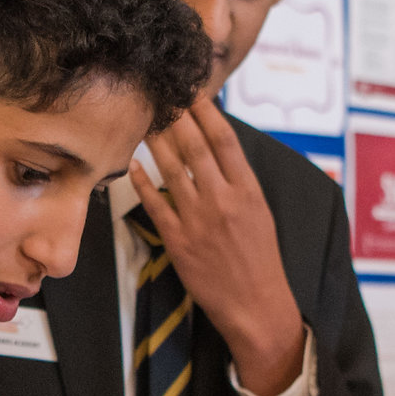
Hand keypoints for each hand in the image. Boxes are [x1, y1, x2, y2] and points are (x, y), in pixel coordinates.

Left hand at [130, 102, 309, 395]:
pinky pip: (156, 204)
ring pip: (171, 169)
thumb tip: (219, 149)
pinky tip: (134, 163)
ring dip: (156, 140)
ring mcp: (198, 220)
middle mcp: (223, 200)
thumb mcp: (260, 213)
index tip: (192, 91)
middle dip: (176, 116)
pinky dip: (143, 181)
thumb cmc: (260, 259)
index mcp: (248, 191)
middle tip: (160, 94)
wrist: (256, 304)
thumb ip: (239, 181)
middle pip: (194, 147)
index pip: (224, 139)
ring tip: (144, 118)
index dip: (206, 111)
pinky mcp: (179, 241)